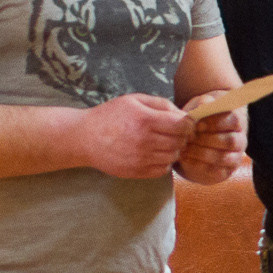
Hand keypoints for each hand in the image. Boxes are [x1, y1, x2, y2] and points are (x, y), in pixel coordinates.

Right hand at [79, 93, 194, 178]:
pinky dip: (164, 162)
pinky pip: (163, 170)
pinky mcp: (136, 172)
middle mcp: (143, 140)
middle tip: (175, 133)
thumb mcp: (134, 100)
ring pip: (174, 156)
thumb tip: (184, 114)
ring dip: (174, 150)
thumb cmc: (110, 116)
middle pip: (180, 142)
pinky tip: (155, 153)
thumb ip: (161, 104)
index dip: (188, 123)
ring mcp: (140, 159)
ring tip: (164, 142)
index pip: (182, 125)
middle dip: (183, 136)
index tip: (184, 123)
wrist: (84, 138)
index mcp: (144, 119)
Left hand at [175, 89, 247, 183]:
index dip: (214, 123)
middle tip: (188, 138)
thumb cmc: (199, 120)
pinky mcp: (227, 171)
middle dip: (206, 140)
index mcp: (237, 121)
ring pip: (223, 157)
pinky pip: (217, 172)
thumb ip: (202, 103)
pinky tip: (186, 159)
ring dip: (201, 153)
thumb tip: (204, 105)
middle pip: (229, 141)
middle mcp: (240, 140)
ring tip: (184, 149)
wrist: (195, 141)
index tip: (196, 124)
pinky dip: (199, 165)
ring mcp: (235, 156)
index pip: (233, 121)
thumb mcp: (199, 107)